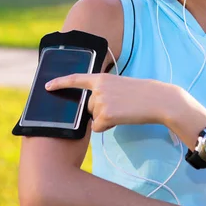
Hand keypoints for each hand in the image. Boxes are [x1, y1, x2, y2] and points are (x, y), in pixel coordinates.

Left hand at [45, 74, 179, 131]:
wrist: (158, 100)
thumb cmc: (143, 94)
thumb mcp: (121, 86)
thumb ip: (105, 92)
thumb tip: (94, 111)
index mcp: (102, 78)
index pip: (76, 79)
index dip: (60, 82)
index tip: (47, 85)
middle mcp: (98, 88)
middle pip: (88, 107)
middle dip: (100, 111)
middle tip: (121, 106)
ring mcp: (101, 102)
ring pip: (94, 118)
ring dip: (106, 119)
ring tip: (124, 110)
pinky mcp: (105, 115)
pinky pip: (99, 127)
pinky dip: (108, 127)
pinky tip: (122, 118)